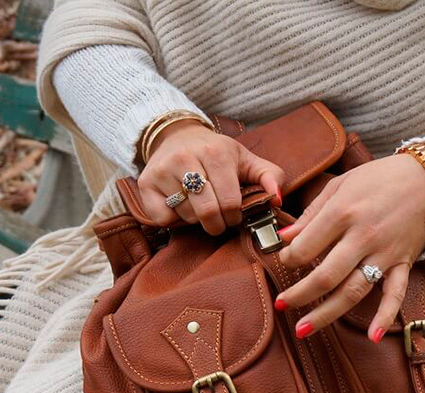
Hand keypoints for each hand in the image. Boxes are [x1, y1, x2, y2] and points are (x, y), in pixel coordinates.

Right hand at [138, 120, 284, 234]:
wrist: (176, 136)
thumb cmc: (215, 153)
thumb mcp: (245, 159)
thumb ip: (270, 176)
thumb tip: (278, 199)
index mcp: (215, 153)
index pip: (230, 203)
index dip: (235, 216)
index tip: (234, 214)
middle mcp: (185, 158)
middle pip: (207, 213)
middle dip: (218, 224)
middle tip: (219, 220)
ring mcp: (162, 171)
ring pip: (187, 217)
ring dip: (197, 220)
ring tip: (199, 206)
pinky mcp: (146, 184)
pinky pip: (163, 219)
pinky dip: (174, 219)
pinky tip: (180, 204)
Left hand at [274, 153, 424, 342]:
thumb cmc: (379, 179)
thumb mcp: (339, 185)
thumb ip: (311, 214)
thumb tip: (285, 238)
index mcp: (343, 213)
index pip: (306, 247)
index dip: (288, 258)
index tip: (284, 260)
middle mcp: (363, 236)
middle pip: (325, 276)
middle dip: (298, 294)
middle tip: (281, 305)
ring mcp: (384, 254)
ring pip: (352, 291)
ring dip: (326, 314)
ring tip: (303, 330)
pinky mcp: (402, 263)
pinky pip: (395, 294)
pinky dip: (385, 316)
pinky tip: (372, 336)